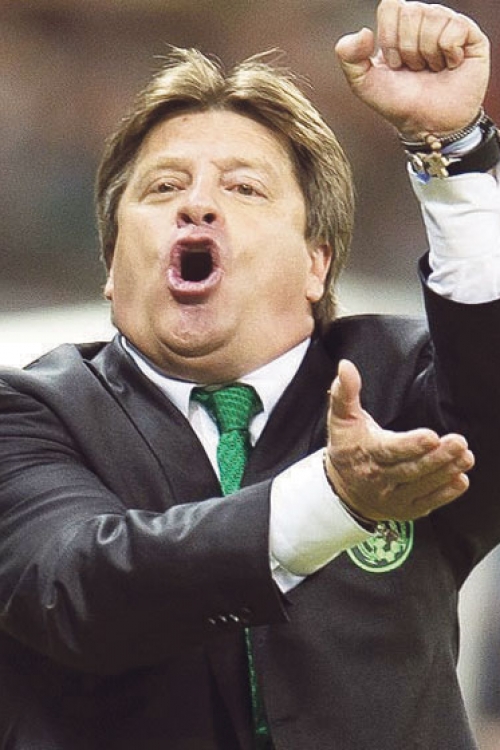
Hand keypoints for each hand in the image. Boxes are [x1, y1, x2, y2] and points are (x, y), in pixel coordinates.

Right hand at [325, 360, 474, 521]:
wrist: (341, 490)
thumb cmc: (346, 448)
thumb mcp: (341, 418)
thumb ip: (345, 392)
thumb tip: (345, 367)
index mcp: (365, 453)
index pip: (389, 450)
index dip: (410, 445)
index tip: (431, 436)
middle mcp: (378, 479)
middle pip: (411, 469)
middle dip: (437, 457)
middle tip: (459, 443)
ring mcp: (392, 497)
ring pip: (422, 485)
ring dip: (446, 472)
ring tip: (466, 457)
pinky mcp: (405, 508)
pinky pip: (427, 502)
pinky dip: (445, 493)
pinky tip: (460, 479)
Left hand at [335, 0, 489, 138]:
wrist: (426, 124)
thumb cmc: (398, 102)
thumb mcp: (363, 83)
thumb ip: (348, 56)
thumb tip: (365, 32)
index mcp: (399, 24)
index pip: (390, 6)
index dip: (389, 39)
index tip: (394, 64)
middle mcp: (425, 19)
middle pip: (411, 11)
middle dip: (407, 50)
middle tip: (414, 70)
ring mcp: (448, 25)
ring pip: (433, 18)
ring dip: (427, 54)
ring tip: (431, 69)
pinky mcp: (471, 36)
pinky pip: (454, 29)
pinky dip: (448, 54)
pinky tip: (449, 66)